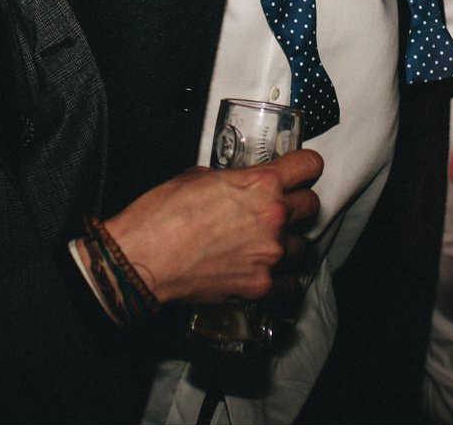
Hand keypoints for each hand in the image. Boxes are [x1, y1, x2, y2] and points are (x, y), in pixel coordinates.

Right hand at [104, 148, 323, 304]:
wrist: (142, 259)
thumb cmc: (162, 215)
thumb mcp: (197, 176)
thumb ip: (232, 179)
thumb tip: (240, 185)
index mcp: (261, 184)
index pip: (309, 166)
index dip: (305, 166)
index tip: (301, 171)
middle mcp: (273, 218)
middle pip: (311, 205)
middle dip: (297, 203)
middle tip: (280, 207)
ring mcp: (269, 255)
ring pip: (303, 245)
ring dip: (289, 241)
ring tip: (267, 243)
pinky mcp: (260, 286)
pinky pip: (290, 282)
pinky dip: (282, 277)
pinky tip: (265, 270)